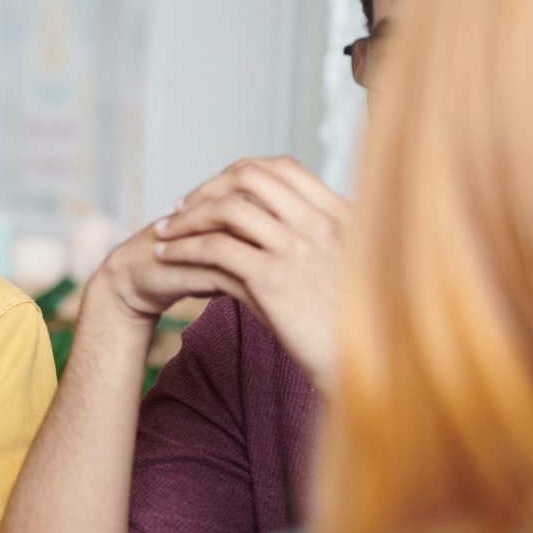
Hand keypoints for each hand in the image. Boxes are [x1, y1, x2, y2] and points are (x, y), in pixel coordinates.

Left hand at [152, 155, 348, 388]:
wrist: (367, 364)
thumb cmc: (354, 323)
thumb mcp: (347, 268)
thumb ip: (315, 240)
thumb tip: (270, 227)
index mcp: (340, 215)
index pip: (283, 168)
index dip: (240, 174)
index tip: (215, 191)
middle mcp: (320, 223)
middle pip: (250, 177)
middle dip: (208, 187)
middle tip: (182, 207)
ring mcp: (297, 248)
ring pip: (227, 209)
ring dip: (187, 217)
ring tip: (164, 232)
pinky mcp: (272, 278)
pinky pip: (214, 247)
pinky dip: (184, 247)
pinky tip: (166, 256)